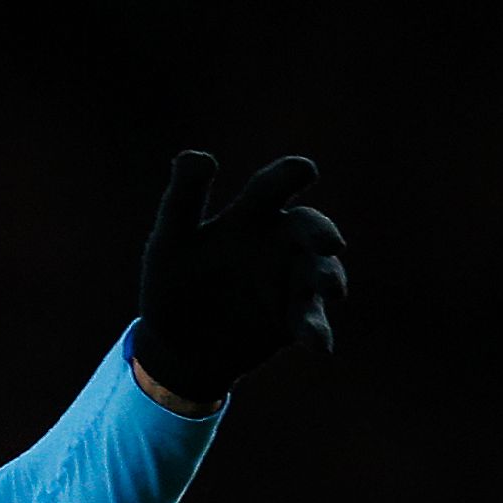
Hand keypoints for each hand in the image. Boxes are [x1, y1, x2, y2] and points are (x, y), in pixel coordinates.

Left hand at [133, 150, 347, 408]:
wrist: (174, 347)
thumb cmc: (172, 284)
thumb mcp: (169, 244)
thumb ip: (182, 200)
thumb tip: (195, 155)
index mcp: (250, 215)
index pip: (273, 187)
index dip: (290, 176)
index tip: (305, 171)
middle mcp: (279, 242)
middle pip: (308, 227)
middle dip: (321, 232)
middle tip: (329, 242)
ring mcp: (292, 280)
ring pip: (321, 272)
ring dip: (329, 278)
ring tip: (333, 289)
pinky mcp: (294, 319)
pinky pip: (311, 322)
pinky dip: (316, 331)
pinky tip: (320, 345)